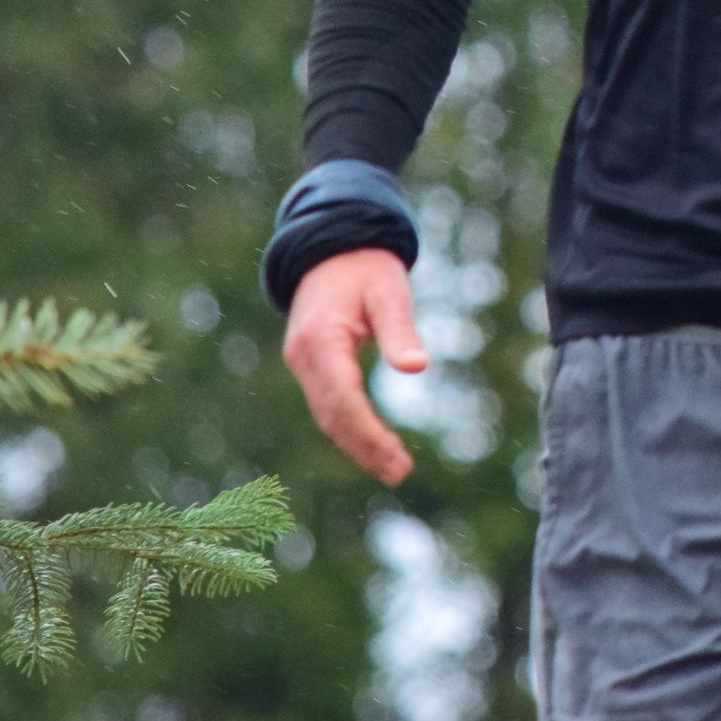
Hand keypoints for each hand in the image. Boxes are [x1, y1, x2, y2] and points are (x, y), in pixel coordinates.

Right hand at [281, 247, 427, 485]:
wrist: (332, 248)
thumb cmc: (366, 267)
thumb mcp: (389, 291)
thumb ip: (400, 330)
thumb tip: (418, 367)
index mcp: (321, 339)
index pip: (342, 398)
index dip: (367, 433)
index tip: (396, 458)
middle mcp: (304, 356)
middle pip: (332, 415)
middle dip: (364, 447)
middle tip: (399, 473)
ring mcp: (302, 362)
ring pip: (327, 414)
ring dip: (357, 444)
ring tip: (393, 468)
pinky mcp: (310, 365)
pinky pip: (328, 404)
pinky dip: (349, 428)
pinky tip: (375, 445)